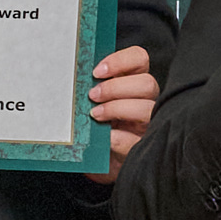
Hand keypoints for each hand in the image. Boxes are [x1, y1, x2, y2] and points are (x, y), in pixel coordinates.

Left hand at [86, 44, 159, 177]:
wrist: (97, 160)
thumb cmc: (94, 127)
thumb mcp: (91, 104)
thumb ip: (89, 88)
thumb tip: (72, 77)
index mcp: (133, 83)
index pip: (139, 59)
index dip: (121, 61)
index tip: (97, 72)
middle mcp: (146, 101)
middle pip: (146, 83)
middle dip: (116, 88)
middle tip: (92, 96)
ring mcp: (148, 125)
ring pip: (146, 108)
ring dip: (117, 109)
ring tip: (95, 115)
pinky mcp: (142, 148)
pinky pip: (135, 140)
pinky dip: (117, 137)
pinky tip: (104, 137)